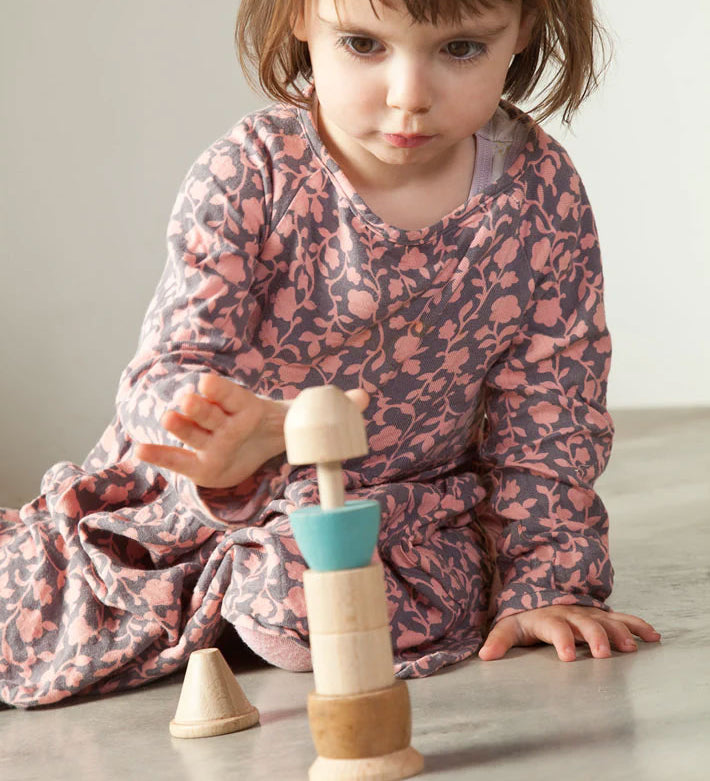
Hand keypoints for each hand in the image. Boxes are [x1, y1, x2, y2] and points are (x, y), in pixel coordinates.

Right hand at [134, 374, 368, 487]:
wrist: (255, 441)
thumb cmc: (276, 425)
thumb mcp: (301, 417)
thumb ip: (332, 407)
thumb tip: (365, 398)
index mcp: (246, 406)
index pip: (231, 395)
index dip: (221, 390)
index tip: (209, 381)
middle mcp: (222, 422)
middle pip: (208, 412)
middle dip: (198, 407)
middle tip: (188, 400)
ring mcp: (208, 442)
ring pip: (190, 433)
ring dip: (178, 426)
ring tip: (166, 418)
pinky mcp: (198, 464)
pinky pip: (177, 461)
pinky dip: (159, 455)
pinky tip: (140, 451)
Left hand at [479, 604, 660, 661]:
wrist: (541, 594)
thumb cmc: (525, 616)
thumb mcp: (510, 626)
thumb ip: (499, 640)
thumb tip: (484, 655)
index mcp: (548, 617)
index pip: (554, 627)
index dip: (562, 640)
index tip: (568, 656)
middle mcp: (571, 613)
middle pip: (586, 623)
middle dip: (596, 637)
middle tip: (604, 654)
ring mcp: (588, 613)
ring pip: (607, 620)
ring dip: (620, 632)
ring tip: (631, 648)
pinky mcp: (602, 615)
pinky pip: (622, 618)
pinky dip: (638, 625)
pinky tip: (653, 637)